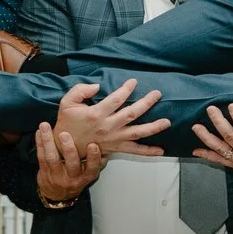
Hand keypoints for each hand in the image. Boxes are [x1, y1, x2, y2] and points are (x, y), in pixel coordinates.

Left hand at [32, 121, 102, 203]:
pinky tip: (39, 132)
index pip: (92, 168)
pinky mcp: (45, 172)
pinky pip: (41, 157)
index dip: (93, 157)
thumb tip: (107, 141)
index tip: (93, 145)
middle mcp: (72, 177)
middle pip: (71, 163)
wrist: (58, 194)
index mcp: (86, 176)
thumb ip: (97, 159)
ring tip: (45, 126)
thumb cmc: (76, 178)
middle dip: (68, 148)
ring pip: (52, 158)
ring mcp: (57, 176)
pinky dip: (39, 143)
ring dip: (48, 141)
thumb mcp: (89, 173)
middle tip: (65, 134)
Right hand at [52, 80, 168, 157]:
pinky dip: (148, 151)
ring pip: (137, 133)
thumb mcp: (67, 102)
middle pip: (132, 114)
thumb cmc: (67, 123)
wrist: (64, 147)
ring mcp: (113, 139)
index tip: (134, 82)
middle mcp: (108, 127)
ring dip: (154, 127)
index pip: (116, 99)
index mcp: (96, 114)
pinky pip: (134, 151)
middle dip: (146, 103)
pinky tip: (161, 150)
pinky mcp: (116, 148)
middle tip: (158, 94)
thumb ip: (80, 90)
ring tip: (167, 122)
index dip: (126, 89)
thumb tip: (97, 86)